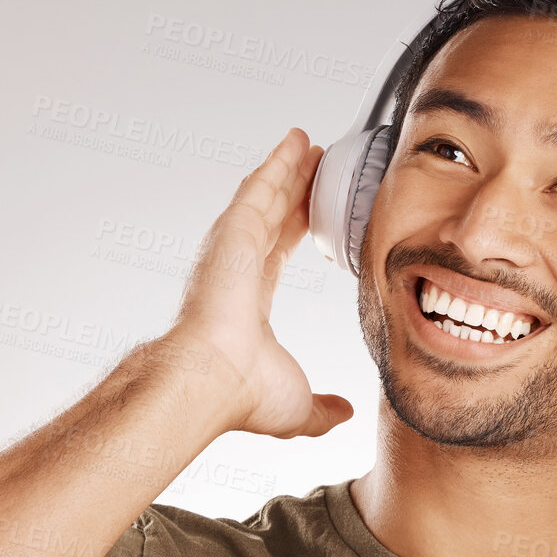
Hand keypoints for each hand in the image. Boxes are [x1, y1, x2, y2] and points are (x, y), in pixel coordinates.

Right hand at [164, 128, 353, 438]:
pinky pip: (259, 188)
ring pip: (264, 196)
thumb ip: (323, 409)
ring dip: (285, 169)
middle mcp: (236, 270)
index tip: (312, 212)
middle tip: (314, 163)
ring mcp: (231, 249)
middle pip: (270, 217)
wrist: (212, 381)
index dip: (294, 229)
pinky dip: (277, 164)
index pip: (275, 253)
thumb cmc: (243, 395)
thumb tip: (344, 415)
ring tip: (307, 142)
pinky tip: (296, 142)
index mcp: (247, 302)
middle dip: (291, 189)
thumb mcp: (299, 404)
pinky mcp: (232, 233)